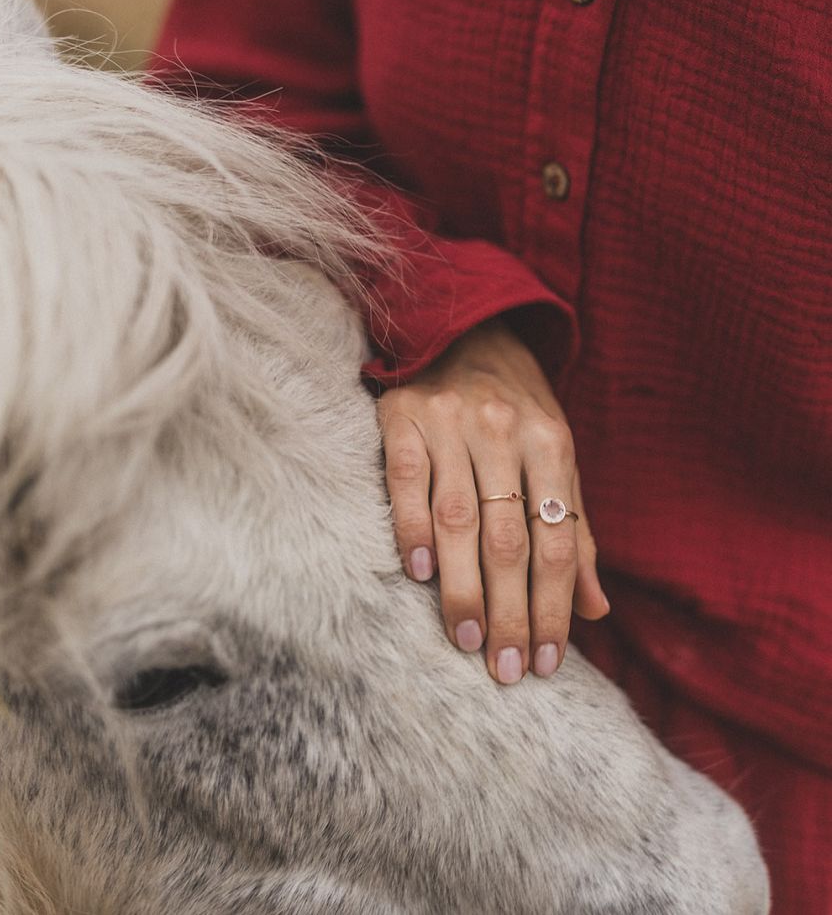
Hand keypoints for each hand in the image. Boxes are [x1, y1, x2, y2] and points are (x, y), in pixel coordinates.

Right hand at [377, 319, 608, 683]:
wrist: (462, 327)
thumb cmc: (517, 407)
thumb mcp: (558, 457)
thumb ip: (575, 528)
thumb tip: (595, 610)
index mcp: (551, 442)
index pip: (557, 541)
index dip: (554, 606)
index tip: (548, 661)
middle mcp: (502, 431)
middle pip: (509, 539)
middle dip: (510, 611)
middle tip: (507, 670)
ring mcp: (449, 422)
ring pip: (460, 519)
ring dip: (462, 588)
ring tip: (467, 640)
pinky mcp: (402, 416)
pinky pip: (406, 480)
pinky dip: (413, 527)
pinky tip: (420, 573)